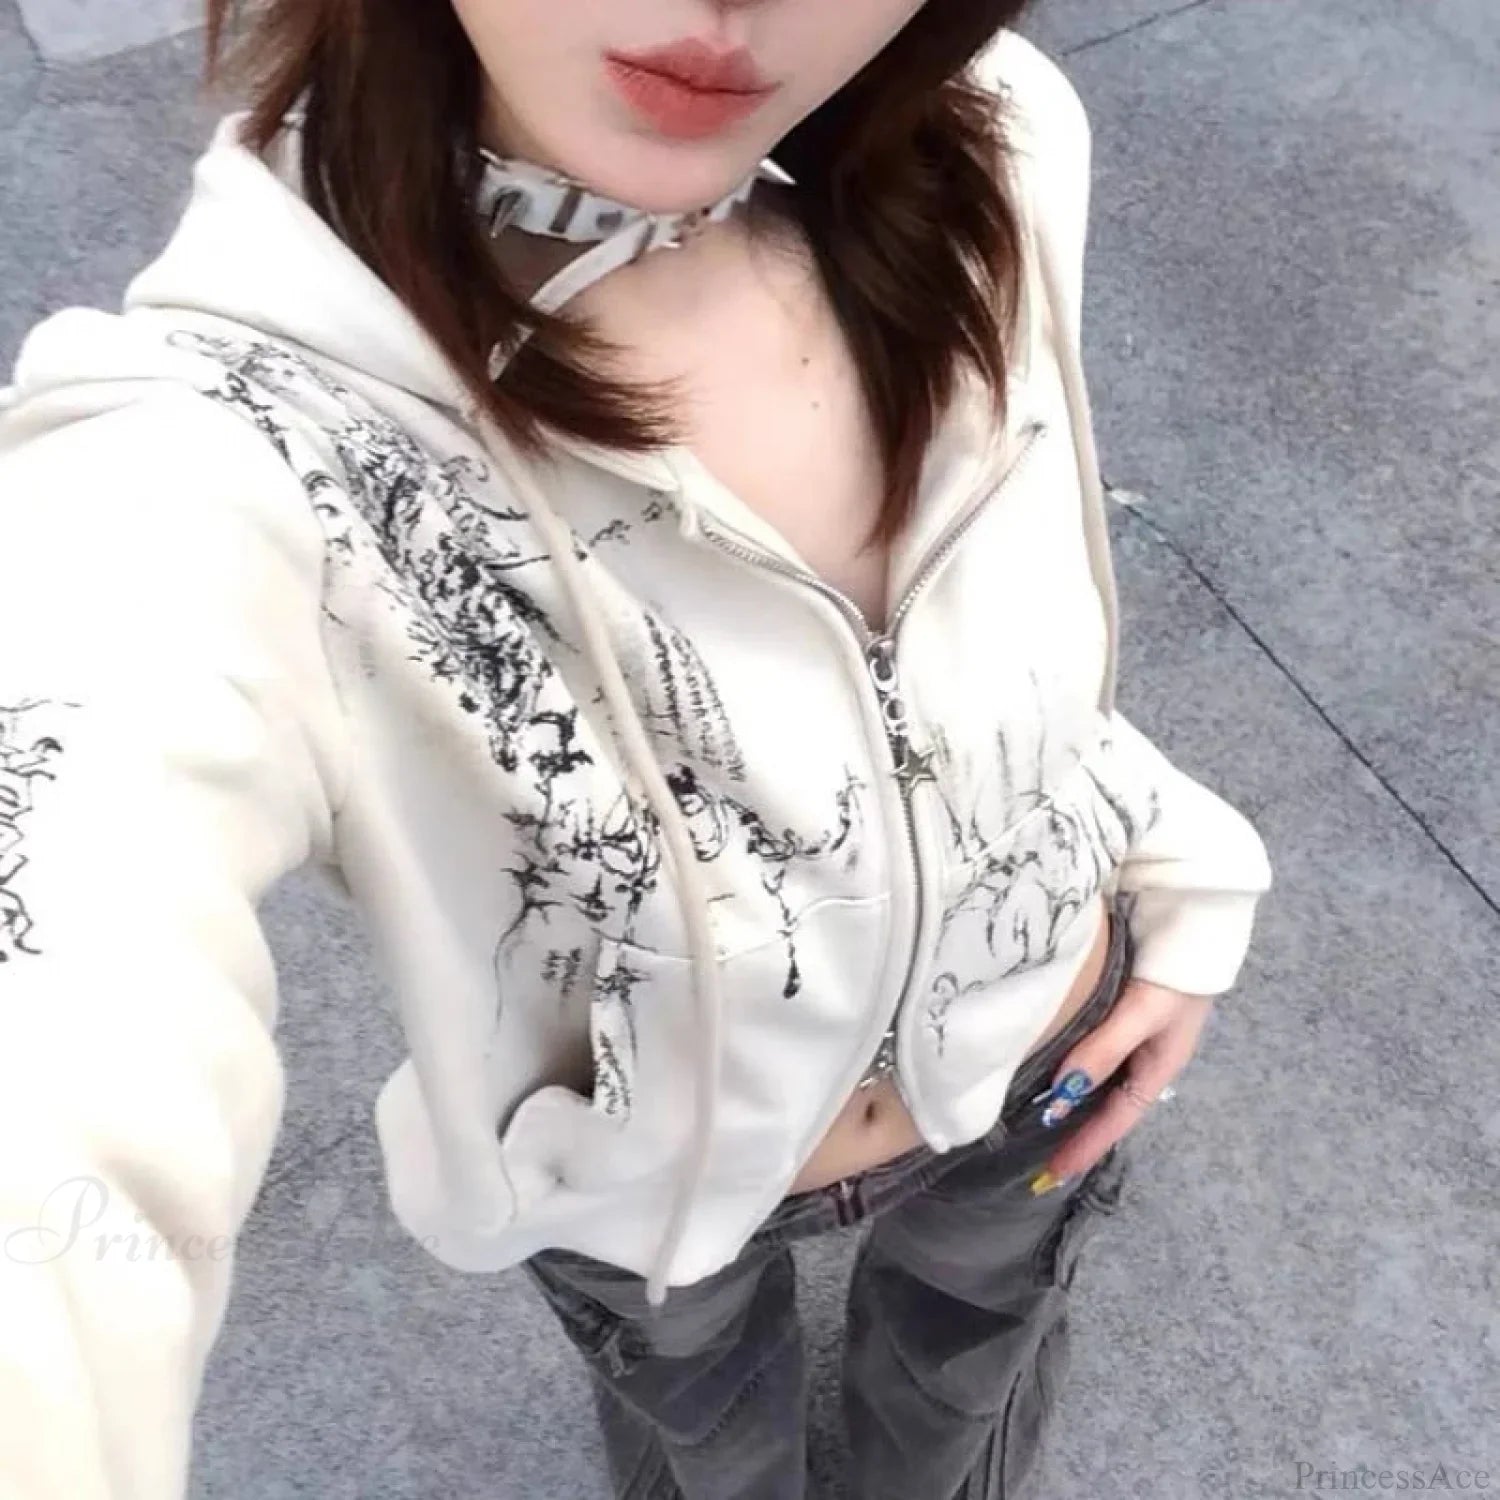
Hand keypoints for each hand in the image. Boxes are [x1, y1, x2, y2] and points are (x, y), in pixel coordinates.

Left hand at [1028, 976, 1211, 1192]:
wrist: (1195, 925)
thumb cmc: (1175, 976)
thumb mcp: (1141, 1014)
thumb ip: (1104, 1050)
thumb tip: (1062, 1093)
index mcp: (1158, 1069)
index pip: (1116, 1120)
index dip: (1085, 1146)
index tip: (1053, 1175)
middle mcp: (1146, 1059)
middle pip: (1108, 1106)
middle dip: (1078, 1131)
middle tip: (1040, 1155)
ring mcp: (1136, 1037)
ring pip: (1101, 1081)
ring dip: (1074, 1100)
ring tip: (1039, 1119)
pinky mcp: (1122, 1013)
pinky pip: (1096, 1052)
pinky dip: (1075, 1068)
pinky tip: (1054, 1067)